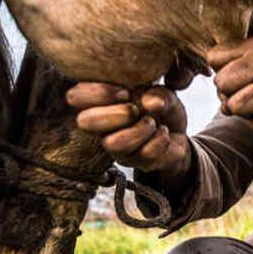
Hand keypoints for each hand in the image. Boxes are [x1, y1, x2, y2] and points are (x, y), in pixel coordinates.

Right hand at [65, 82, 190, 175]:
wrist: (177, 135)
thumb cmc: (161, 108)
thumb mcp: (163, 93)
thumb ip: (157, 93)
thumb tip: (150, 101)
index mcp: (101, 101)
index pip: (76, 97)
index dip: (99, 93)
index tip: (126, 92)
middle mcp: (102, 126)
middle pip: (84, 122)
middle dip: (115, 113)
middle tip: (136, 109)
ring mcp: (116, 146)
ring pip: (112, 144)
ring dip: (139, 130)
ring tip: (153, 123)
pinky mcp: (135, 161)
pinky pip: (143, 155)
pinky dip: (159, 140)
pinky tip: (164, 132)